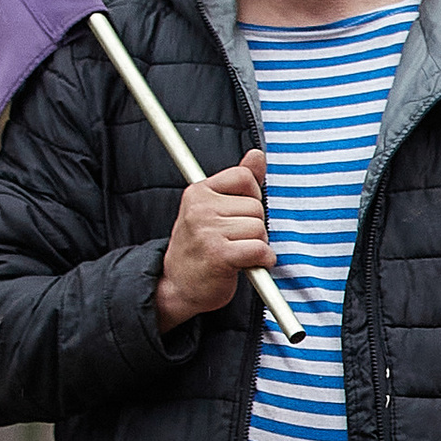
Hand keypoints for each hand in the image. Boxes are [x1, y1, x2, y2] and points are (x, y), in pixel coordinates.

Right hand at [154, 149, 273, 331]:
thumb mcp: (215, 208)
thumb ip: (239, 181)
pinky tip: (247, 265)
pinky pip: (260, 249)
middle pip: (257, 207)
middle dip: (255, 227)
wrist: (178, 286)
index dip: (252, 198)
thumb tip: (257, 154)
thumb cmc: (201, 247)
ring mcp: (207, 230)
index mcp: (198, 191)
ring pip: (260, 229)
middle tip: (234, 240)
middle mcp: (200, 207)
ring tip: (237, 253)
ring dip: (257, 245)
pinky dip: (262, 260)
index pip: (245, 177)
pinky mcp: (219, 254)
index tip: (238, 216)